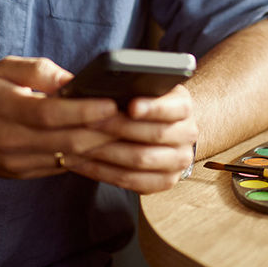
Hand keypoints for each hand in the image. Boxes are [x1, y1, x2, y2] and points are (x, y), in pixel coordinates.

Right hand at [0, 56, 120, 179]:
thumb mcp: (2, 69)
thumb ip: (39, 71)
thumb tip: (75, 80)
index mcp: (8, 111)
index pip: (52, 114)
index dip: (85, 111)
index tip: (113, 102)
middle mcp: (14, 142)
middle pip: (68, 140)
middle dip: (105, 131)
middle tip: (135, 119)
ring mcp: (19, 163)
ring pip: (69, 158)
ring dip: (101, 147)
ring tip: (128, 133)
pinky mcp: (23, 174)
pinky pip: (61, 167)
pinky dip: (85, 157)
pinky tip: (105, 147)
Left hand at [62, 84, 197, 194]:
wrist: (164, 128)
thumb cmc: (145, 103)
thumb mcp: (147, 88)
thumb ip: (136, 85)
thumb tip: (107, 86)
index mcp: (184, 107)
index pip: (174, 107)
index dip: (153, 108)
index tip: (131, 105)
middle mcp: (188, 134)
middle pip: (155, 134)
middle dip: (118, 127)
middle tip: (88, 122)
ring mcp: (178, 161)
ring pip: (141, 160)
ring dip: (107, 152)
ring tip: (79, 143)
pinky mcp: (165, 181)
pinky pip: (132, 181)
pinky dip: (104, 172)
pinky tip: (83, 162)